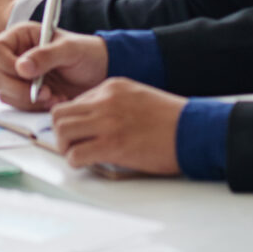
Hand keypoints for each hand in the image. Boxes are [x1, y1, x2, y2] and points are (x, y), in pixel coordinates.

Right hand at [0, 23, 109, 109]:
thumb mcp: (70, 49)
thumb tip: (21, 67)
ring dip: (29, 100)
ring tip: (54, 96)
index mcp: (21, 37)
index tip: (26, 73)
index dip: (5, 63)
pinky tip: (54, 100)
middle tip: (45, 91)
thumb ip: (45, 55)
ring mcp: (19, 77)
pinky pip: (18, 105)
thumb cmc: (86, 53)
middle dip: (20, 88)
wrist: (100, 73)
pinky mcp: (26, 94)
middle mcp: (16, 56)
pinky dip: (35, 107)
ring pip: (5, 93)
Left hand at [51, 79, 185, 175]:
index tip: (79, 133)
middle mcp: (105, 101)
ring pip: (61, 131)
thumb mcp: (138, 97)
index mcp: (112, 87)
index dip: (73, 121)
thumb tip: (94, 121)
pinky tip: (88, 164)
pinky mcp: (112, 145)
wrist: (193, 130)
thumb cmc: (171, 120)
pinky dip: (76, 162)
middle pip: (59, 113)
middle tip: (72, 144)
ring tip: (78, 154)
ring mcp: (107, 121)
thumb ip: (113, 104)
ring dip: (65, 146)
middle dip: (60, 132)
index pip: (74, 102)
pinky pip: (75, 154)